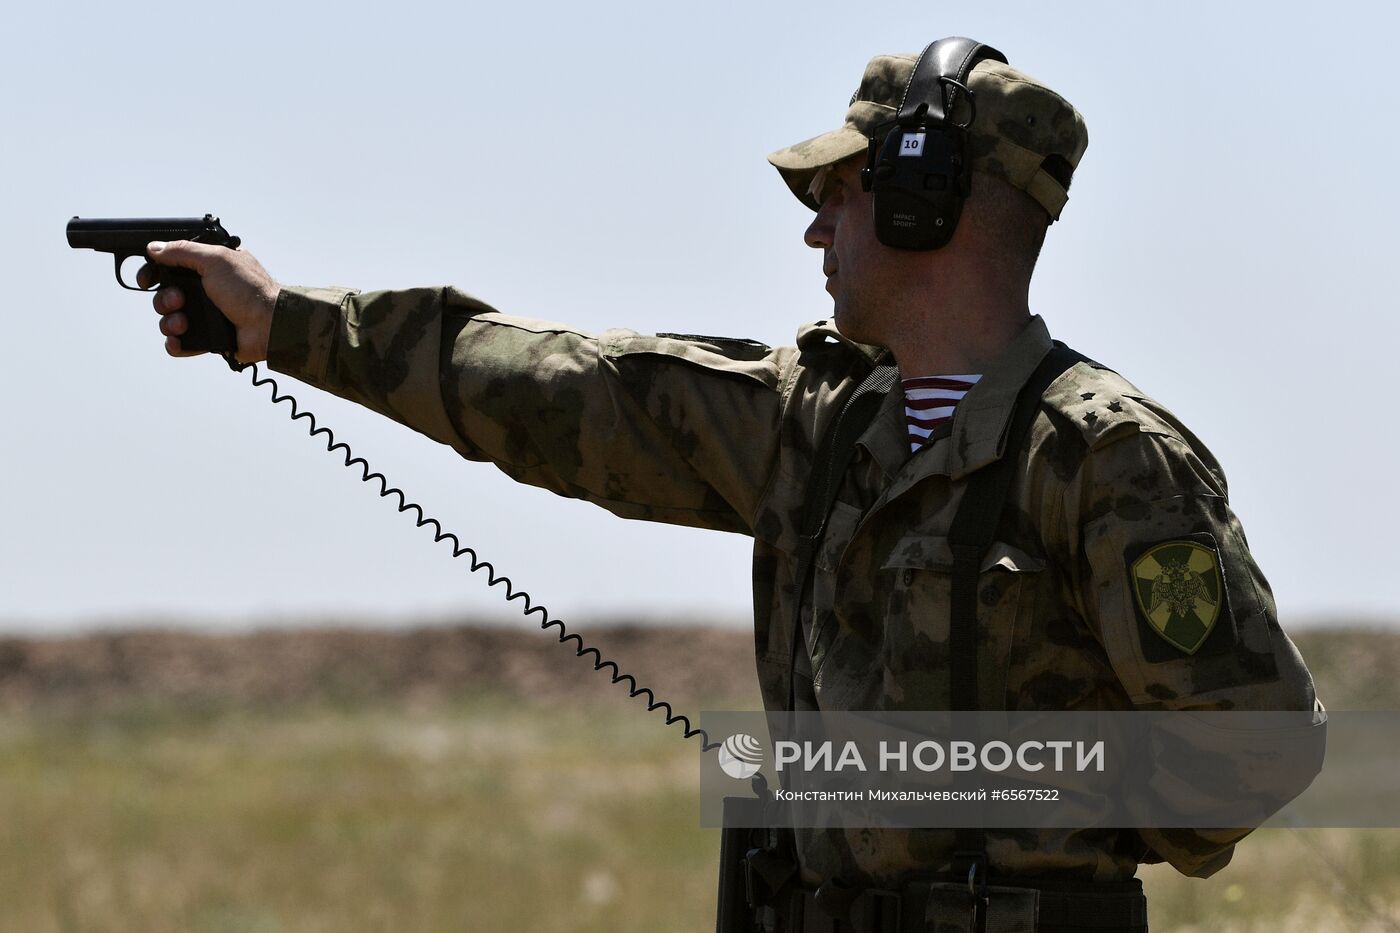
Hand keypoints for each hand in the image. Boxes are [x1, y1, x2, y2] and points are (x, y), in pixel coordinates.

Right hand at [137, 241, 280, 363]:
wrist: (268, 325)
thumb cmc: (248, 289)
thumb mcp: (216, 259)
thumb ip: (183, 251)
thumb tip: (154, 248)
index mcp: (208, 268)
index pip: (170, 267)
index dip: (154, 272)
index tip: (146, 279)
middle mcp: (205, 290)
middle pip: (165, 293)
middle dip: (164, 298)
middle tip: (177, 300)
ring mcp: (205, 314)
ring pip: (169, 319)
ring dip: (170, 320)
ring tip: (184, 321)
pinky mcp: (207, 337)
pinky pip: (180, 342)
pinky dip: (176, 343)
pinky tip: (180, 339)